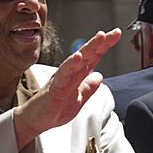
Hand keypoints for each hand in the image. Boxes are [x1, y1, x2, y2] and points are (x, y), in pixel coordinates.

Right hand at [14, 28, 120, 149]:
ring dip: (89, 48)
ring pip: (77, 60)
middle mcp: (70, 73)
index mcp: (76, 76)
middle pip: (87, 54)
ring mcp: (62, 79)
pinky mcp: (55, 88)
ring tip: (100, 37)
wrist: (36, 121)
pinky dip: (71, 64)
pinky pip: (63, 74)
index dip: (104, 46)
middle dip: (101, 42)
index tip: (116, 34)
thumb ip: (88, 87)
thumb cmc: (54, 109)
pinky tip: (78, 57)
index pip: (93, 58)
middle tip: (114, 32)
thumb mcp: (78, 100)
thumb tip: (100, 76)